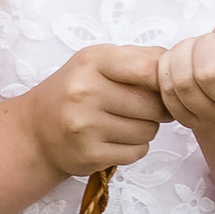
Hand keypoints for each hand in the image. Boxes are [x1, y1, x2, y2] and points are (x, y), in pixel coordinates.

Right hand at [21, 41, 169, 181]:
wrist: (36, 131)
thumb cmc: (74, 91)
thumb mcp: (98, 61)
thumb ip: (139, 58)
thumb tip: (178, 64)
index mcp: (93, 62)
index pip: (148, 68)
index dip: (165, 80)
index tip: (163, 86)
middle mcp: (85, 92)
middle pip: (154, 105)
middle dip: (157, 109)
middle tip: (142, 108)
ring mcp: (86, 126)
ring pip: (149, 131)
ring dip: (145, 129)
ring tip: (123, 123)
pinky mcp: (90, 155)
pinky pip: (137, 152)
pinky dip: (134, 148)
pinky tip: (115, 139)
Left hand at [158, 9, 214, 137]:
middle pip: (206, 76)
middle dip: (204, 46)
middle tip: (213, 41)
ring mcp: (209, 119)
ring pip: (182, 83)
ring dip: (183, 53)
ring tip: (195, 47)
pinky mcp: (186, 118)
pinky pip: (167, 92)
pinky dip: (168, 66)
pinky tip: (181, 59)